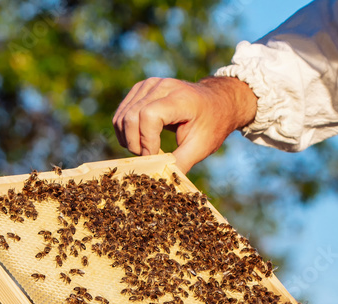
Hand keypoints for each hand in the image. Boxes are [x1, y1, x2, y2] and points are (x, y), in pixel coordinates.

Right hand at [113, 77, 257, 172]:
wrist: (216, 102)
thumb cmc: (211, 124)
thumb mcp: (201, 147)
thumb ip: (180, 163)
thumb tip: (160, 184)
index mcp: (180, 98)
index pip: (149, 115)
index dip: (147, 140)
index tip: (155, 156)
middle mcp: (161, 86)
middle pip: (131, 117)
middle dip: (135, 144)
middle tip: (149, 157)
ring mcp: (148, 85)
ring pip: (122, 116)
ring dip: (128, 139)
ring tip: (146, 151)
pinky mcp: (140, 89)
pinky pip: (122, 113)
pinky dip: (125, 132)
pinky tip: (140, 141)